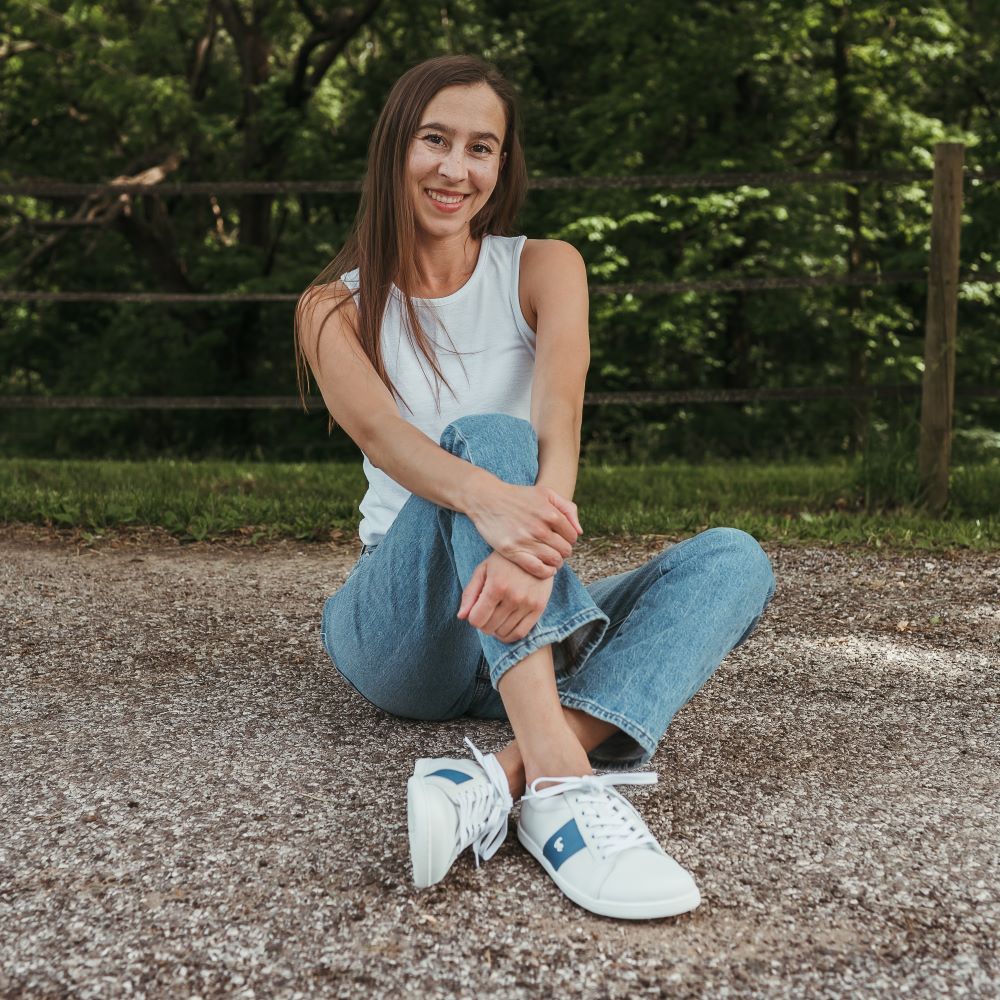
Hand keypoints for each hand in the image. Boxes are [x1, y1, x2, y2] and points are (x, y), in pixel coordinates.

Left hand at [457, 550, 554, 641]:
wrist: (536, 552)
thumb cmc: (504, 561)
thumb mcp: (483, 570)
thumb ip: (470, 593)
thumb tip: (461, 617)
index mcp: (496, 586)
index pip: (477, 619)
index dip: (473, 618)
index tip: (476, 611)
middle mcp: (513, 597)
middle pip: (489, 627)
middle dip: (483, 623)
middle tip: (486, 614)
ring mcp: (527, 603)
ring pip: (504, 633)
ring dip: (495, 630)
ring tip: (496, 618)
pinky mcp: (539, 608)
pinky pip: (521, 633)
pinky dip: (509, 636)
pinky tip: (505, 628)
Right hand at [467, 480, 582, 579]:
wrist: (487, 499)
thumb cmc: (519, 496)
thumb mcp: (546, 493)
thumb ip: (568, 508)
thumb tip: (580, 532)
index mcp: (551, 514)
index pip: (573, 536)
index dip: (569, 539)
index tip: (561, 539)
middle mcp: (540, 528)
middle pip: (565, 550)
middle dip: (563, 551)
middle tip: (555, 549)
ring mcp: (525, 541)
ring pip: (554, 561)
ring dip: (556, 561)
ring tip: (550, 557)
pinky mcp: (512, 551)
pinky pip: (537, 569)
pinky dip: (546, 572)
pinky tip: (547, 569)